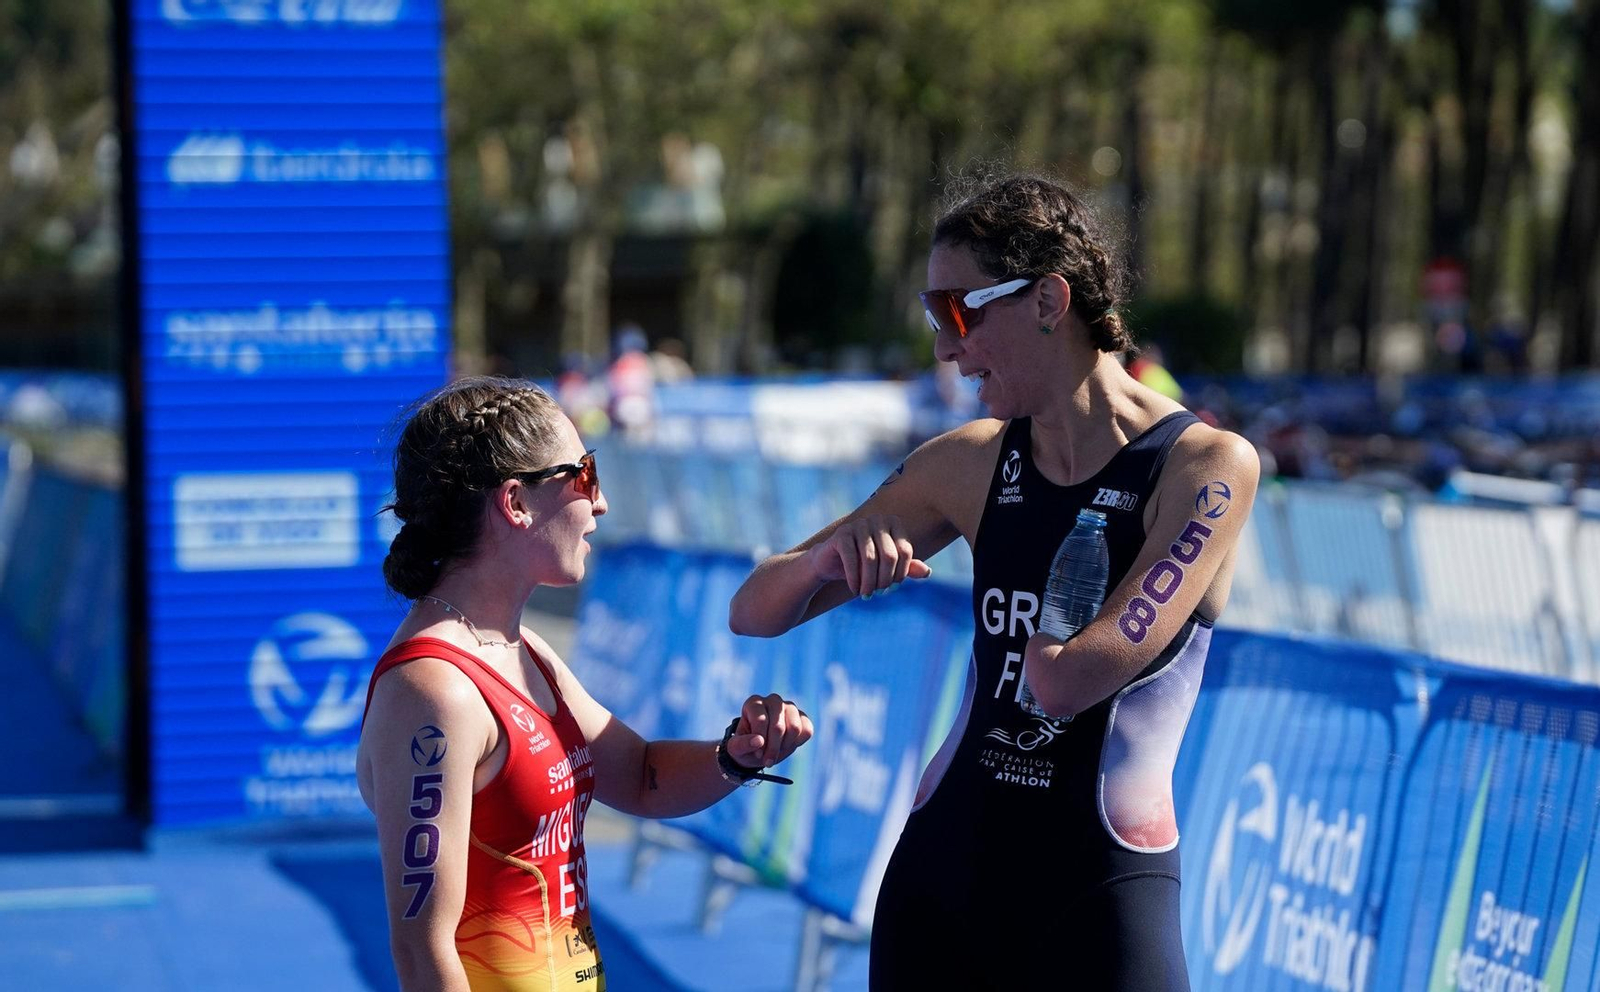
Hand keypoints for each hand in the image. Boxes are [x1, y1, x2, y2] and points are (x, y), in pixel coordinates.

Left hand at [724, 693, 814, 768]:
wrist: (759, 750)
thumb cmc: (746, 746)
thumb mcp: (736, 749)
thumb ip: (742, 744)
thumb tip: (759, 741)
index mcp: (754, 703)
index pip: (761, 721)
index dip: (760, 741)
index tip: (758, 755)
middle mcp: (773, 700)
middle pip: (778, 727)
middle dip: (773, 748)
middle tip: (768, 761)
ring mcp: (789, 707)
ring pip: (795, 728)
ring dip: (785, 746)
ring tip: (776, 752)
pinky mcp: (802, 716)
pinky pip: (807, 730)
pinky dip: (798, 743)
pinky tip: (786, 745)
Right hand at [805, 514, 932, 597]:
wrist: (830, 563)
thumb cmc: (863, 565)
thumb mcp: (887, 568)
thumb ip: (907, 568)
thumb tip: (927, 572)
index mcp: (893, 523)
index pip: (905, 551)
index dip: (901, 573)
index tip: (892, 587)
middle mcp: (877, 520)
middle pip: (889, 556)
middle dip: (885, 580)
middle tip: (878, 594)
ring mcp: (858, 524)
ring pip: (870, 559)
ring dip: (869, 582)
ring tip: (866, 595)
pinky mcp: (842, 533)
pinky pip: (851, 559)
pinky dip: (854, 578)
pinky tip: (854, 589)